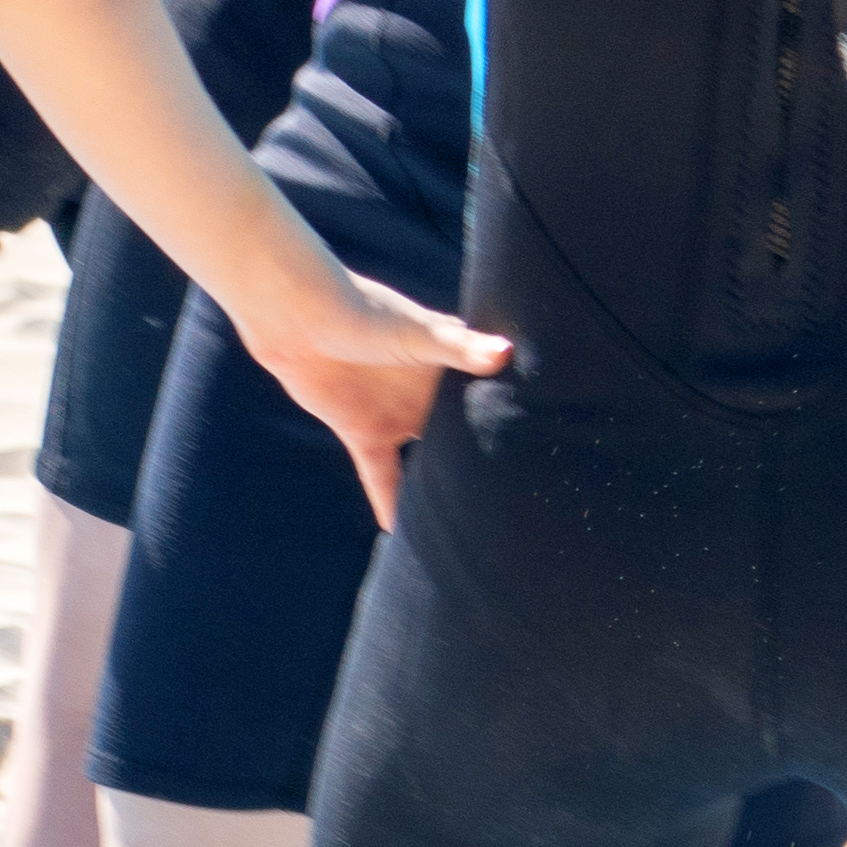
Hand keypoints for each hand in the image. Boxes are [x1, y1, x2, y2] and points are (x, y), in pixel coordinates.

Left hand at [235, 247, 513, 525]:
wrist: (296, 316)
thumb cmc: (361, 311)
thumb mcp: (416, 332)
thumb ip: (460, 347)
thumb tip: (506, 353)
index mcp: (452, 370)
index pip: (494, 404)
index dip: (516, 427)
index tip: (550, 457)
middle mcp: (429, 398)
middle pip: (464, 440)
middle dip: (486, 467)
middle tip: (521, 509)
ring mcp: (397, 417)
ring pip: (427, 464)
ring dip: (442, 490)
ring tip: (474, 530)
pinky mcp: (364, 433)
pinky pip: (382, 477)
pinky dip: (390, 504)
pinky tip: (402, 535)